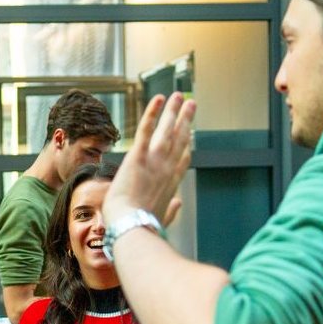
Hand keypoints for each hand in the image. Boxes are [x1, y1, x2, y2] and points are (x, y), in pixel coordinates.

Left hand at [104, 93, 196, 224]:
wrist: (130, 224)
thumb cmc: (142, 227)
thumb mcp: (161, 219)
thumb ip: (171, 210)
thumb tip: (178, 204)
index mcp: (171, 185)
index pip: (182, 160)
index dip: (186, 146)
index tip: (189, 135)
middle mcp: (167, 168)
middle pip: (180, 140)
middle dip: (186, 121)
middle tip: (191, 105)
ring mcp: (154, 160)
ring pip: (167, 130)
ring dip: (174, 111)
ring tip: (179, 96)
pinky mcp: (138, 156)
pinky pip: (146, 129)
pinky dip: (152, 113)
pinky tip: (159, 99)